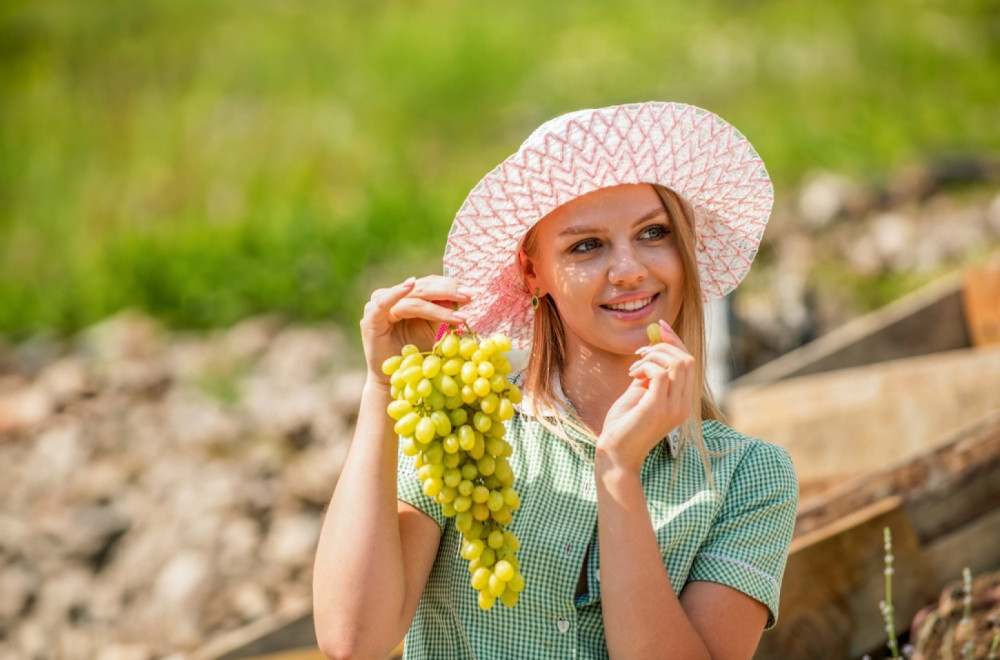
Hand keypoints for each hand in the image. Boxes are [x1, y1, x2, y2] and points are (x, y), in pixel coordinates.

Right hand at [361, 275, 473, 382]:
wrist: (399, 379)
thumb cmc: (416, 355)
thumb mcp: (433, 329)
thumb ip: (443, 311)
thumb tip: (463, 296)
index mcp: (407, 297)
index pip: (430, 285)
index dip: (450, 286)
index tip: (472, 291)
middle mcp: (392, 297)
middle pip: (423, 288)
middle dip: (448, 291)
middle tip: (469, 295)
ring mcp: (379, 307)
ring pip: (412, 300)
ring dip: (437, 304)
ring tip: (458, 311)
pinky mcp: (370, 319)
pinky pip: (384, 303)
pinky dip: (396, 293)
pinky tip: (411, 285)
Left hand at [598, 319, 693, 472]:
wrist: (615, 454)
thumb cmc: (624, 426)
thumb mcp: (639, 394)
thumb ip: (649, 375)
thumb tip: (650, 350)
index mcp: (682, 401)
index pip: (689, 363)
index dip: (676, 341)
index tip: (660, 327)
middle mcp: (684, 405)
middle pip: (687, 359)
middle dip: (663, 346)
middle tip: (640, 353)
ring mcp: (674, 408)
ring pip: (678, 363)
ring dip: (653, 356)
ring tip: (634, 366)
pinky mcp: (658, 409)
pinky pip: (660, 373)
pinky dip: (645, 366)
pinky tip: (632, 375)